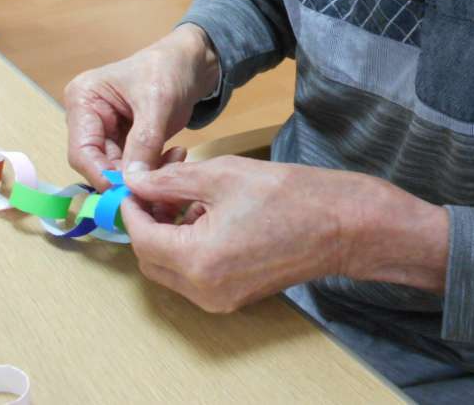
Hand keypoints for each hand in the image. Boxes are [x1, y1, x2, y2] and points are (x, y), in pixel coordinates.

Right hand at [63, 24, 218, 189]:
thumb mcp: (158, 102)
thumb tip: (133, 182)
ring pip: (117, 170)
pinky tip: (176, 155)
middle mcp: (88, 119)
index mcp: (83, 100)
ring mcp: (106, 131)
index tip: (130, 191)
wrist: (193, 61)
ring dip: (145, 174)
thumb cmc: (170, 67)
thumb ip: (144, 141)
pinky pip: (134, 167)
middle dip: (128, 177)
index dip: (102, 175)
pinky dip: (154, 168)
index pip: (82, 151)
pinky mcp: (125, 141)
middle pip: (98, 164)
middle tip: (159, 181)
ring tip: (176, 158)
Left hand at [119, 156, 450, 312]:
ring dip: (166, 233)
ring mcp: (221, 298)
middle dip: (147, 221)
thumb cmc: (288, 195)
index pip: (141, 237)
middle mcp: (204, 290)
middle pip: (150, 259)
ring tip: (184, 193)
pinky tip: (205, 214)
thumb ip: (171, 180)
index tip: (135, 181)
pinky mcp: (235, 296)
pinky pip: (194, 274)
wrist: (341, 224)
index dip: (132, 207)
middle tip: (158, 185)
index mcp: (198, 260)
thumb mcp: (222, 175)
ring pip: (170, 269)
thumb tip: (134, 179)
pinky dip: (188, 246)